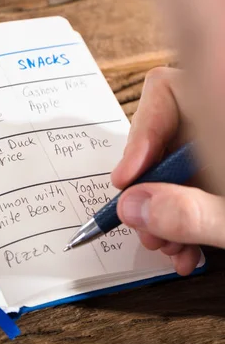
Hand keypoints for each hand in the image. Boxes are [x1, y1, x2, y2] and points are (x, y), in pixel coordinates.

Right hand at [111, 67, 224, 275]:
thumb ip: (189, 212)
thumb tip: (132, 208)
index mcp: (220, 110)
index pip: (168, 92)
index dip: (141, 134)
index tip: (128, 179)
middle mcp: (217, 123)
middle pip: (165, 142)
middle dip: (149, 191)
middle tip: (145, 227)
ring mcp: (218, 148)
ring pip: (178, 172)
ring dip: (165, 214)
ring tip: (169, 248)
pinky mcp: (219, 173)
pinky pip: (195, 187)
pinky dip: (186, 219)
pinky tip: (188, 251)